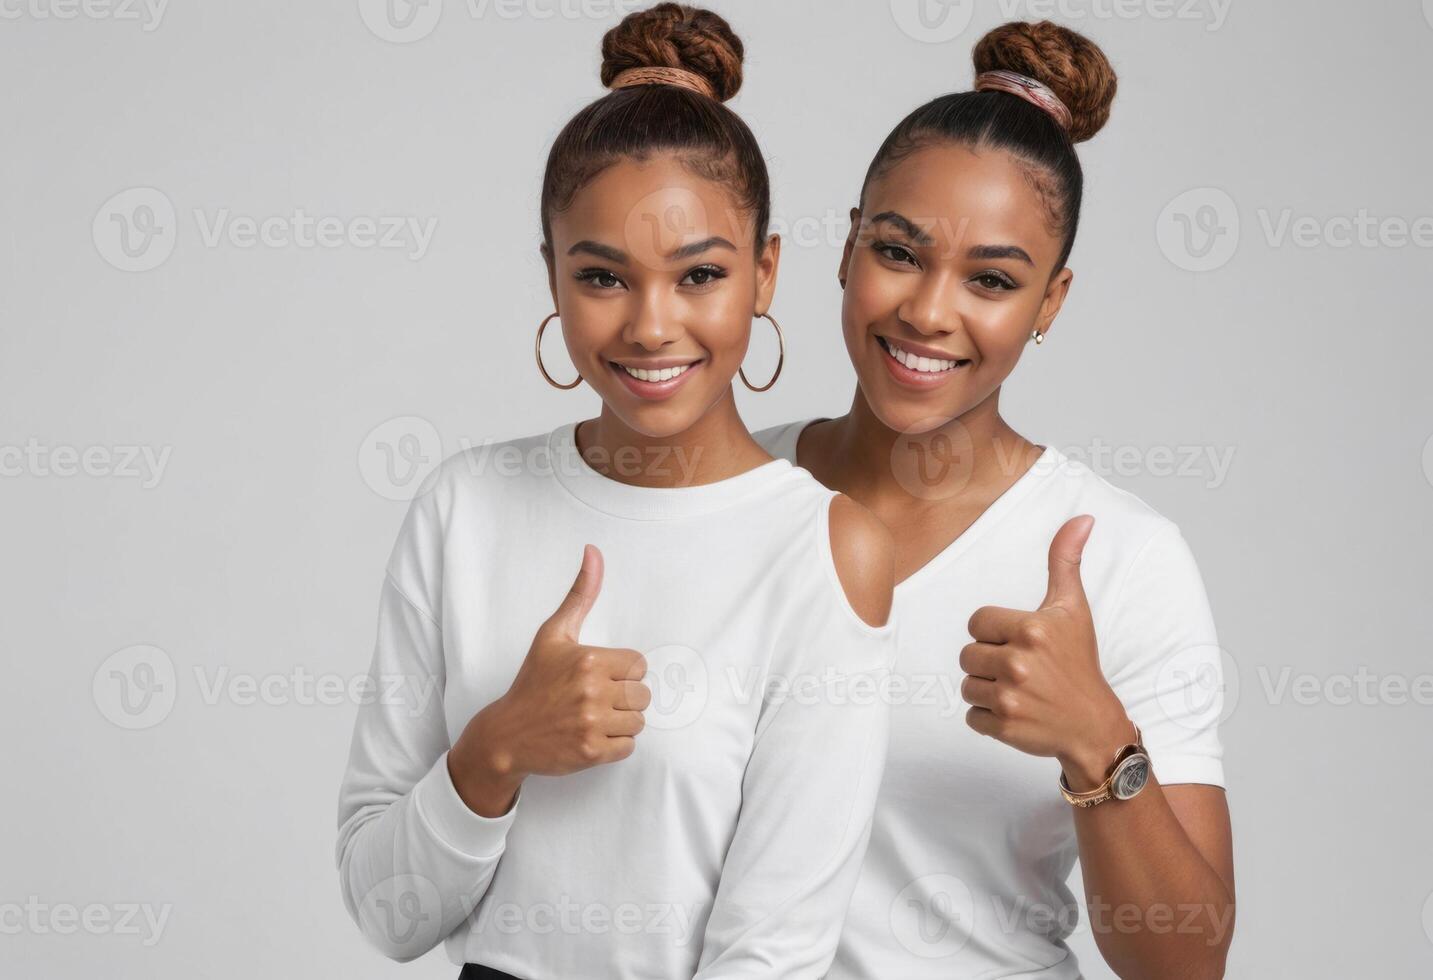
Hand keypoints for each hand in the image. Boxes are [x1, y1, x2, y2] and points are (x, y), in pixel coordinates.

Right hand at [449, 544, 650, 815]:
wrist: (506, 734)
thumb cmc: (533, 681)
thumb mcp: (553, 634)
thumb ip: (580, 594)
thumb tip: (593, 551)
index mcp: (589, 660)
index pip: (639, 664)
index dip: (623, 671)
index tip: (600, 677)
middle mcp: (592, 691)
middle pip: (643, 694)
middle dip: (624, 697)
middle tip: (596, 699)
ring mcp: (591, 724)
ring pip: (638, 721)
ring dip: (621, 722)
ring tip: (593, 718)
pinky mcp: (591, 752)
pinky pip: (628, 747)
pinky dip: (614, 745)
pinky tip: (591, 736)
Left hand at [959, 516, 1134, 791]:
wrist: (1094, 725)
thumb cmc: (1079, 663)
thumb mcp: (1073, 609)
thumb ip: (1065, 561)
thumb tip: (1082, 518)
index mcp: (1030, 629)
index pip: (976, 622)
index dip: (994, 633)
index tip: (1020, 643)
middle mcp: (1019, 662)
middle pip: (967, 654)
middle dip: (989, 662)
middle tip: (1022, 670)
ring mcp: (1010, 697)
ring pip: (966, 685)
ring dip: (986, 690)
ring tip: (1019, 691)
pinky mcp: (1004, 727)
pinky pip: (971, 716)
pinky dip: (988, 718)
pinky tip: (1016, 713)